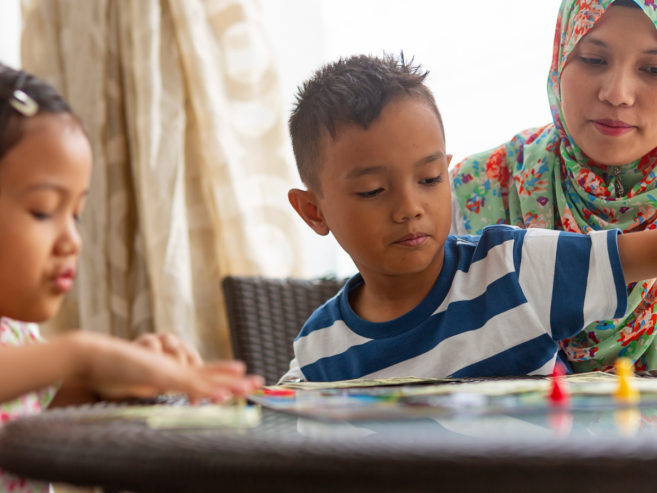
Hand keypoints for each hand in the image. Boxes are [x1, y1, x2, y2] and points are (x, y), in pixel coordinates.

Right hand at [70, 332, 262, 401]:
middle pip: (209, 372)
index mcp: (171, 370)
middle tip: (258, 380)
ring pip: (203, 377)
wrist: (92, 356)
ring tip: (248, 386)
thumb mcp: (138, 383)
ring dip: (227, 383)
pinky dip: (204, 389)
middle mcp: (173, 367)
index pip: (202, 373)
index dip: (223, 374)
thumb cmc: (111, 371)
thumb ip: (154, 385)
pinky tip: (219, 395)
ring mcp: (168, 370)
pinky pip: (186, 383)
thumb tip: (160, 389)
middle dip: (234, 379)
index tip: (243, 375)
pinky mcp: (159, 375)